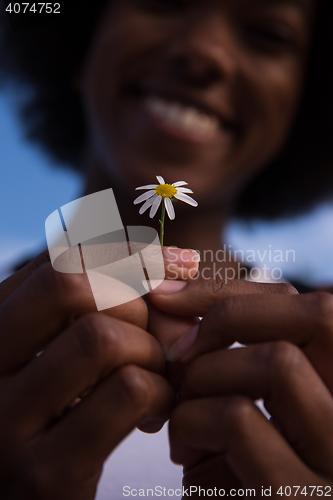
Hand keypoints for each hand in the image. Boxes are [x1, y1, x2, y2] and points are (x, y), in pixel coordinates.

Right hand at [0, 246, 197, 498]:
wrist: (29, 495)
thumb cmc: (62, 407)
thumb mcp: (66, 346)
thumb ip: (109, 299)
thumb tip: (184, 259)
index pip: (59, 258)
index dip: (124, 257)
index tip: (169, 272)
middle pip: (73, 286)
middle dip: (135, 304)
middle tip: (151, 338)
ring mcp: (5, 422)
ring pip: (102, 338)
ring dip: (150, 352)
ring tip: (154, 375)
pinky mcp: (44, 474)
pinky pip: (127, 393)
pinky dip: (160, 391)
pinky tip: (155, 410)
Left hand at [150, 278, 332, 492]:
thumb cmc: (238, 474)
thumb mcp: (250, 407)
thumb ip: (235, 353)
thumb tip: (173, 292)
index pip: (316, 307)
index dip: (238, 290)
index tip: (171, 296)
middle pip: (317, 314)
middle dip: (229, 314)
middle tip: (180, 351)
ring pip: (278, 362)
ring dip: (206, 376)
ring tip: (183, 412)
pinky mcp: (301, 498)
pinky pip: (240, 418)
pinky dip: (192, 421)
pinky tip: (184, 451)